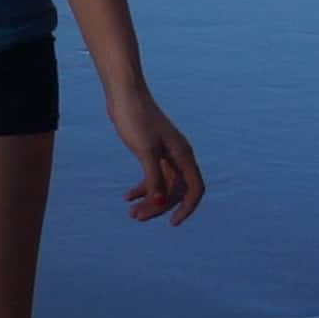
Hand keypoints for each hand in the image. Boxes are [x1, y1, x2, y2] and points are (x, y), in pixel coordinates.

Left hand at [105, 91, 204, 224]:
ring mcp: (165, 155)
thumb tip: (159, 203)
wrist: (124, 95)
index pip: (194, 189)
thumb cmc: (137, 119)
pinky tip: (126, 196)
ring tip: (131, 212)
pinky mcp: (151, 152)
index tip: (173, 222)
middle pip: (175, 191)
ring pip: (161, 185)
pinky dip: (141, 188)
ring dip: (148, 200)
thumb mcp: (145, 151)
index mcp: (184, 155)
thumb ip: (154, 178)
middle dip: (158, 206)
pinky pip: (151, 176)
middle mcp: (178, 156)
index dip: (187, 207)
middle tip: (137, 217)